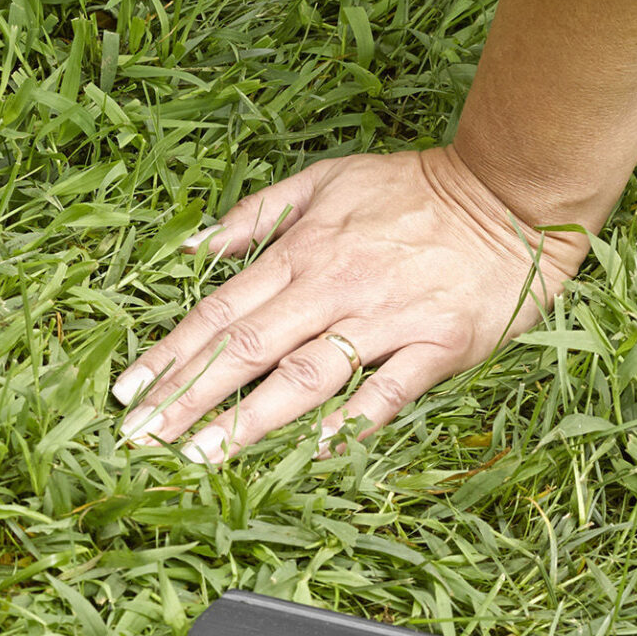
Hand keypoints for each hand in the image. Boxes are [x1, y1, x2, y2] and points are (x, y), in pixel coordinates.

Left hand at [110, 147, 588, 462]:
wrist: (508, 194)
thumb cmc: (413, 189)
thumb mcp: (326, 179)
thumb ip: (257, 214)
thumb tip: (192, 249)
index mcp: (302, 251)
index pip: (220, 311)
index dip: (171, 353)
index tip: (129, 392)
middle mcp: (334, 286)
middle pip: (248, 349)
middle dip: (189, 396)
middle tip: (142, 438)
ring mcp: (386, 318)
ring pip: (306, 374)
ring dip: (250, 419)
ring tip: (203, 456)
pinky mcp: (437, 345)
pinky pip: (389, 390)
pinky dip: (354, 421)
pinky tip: (318, 451)